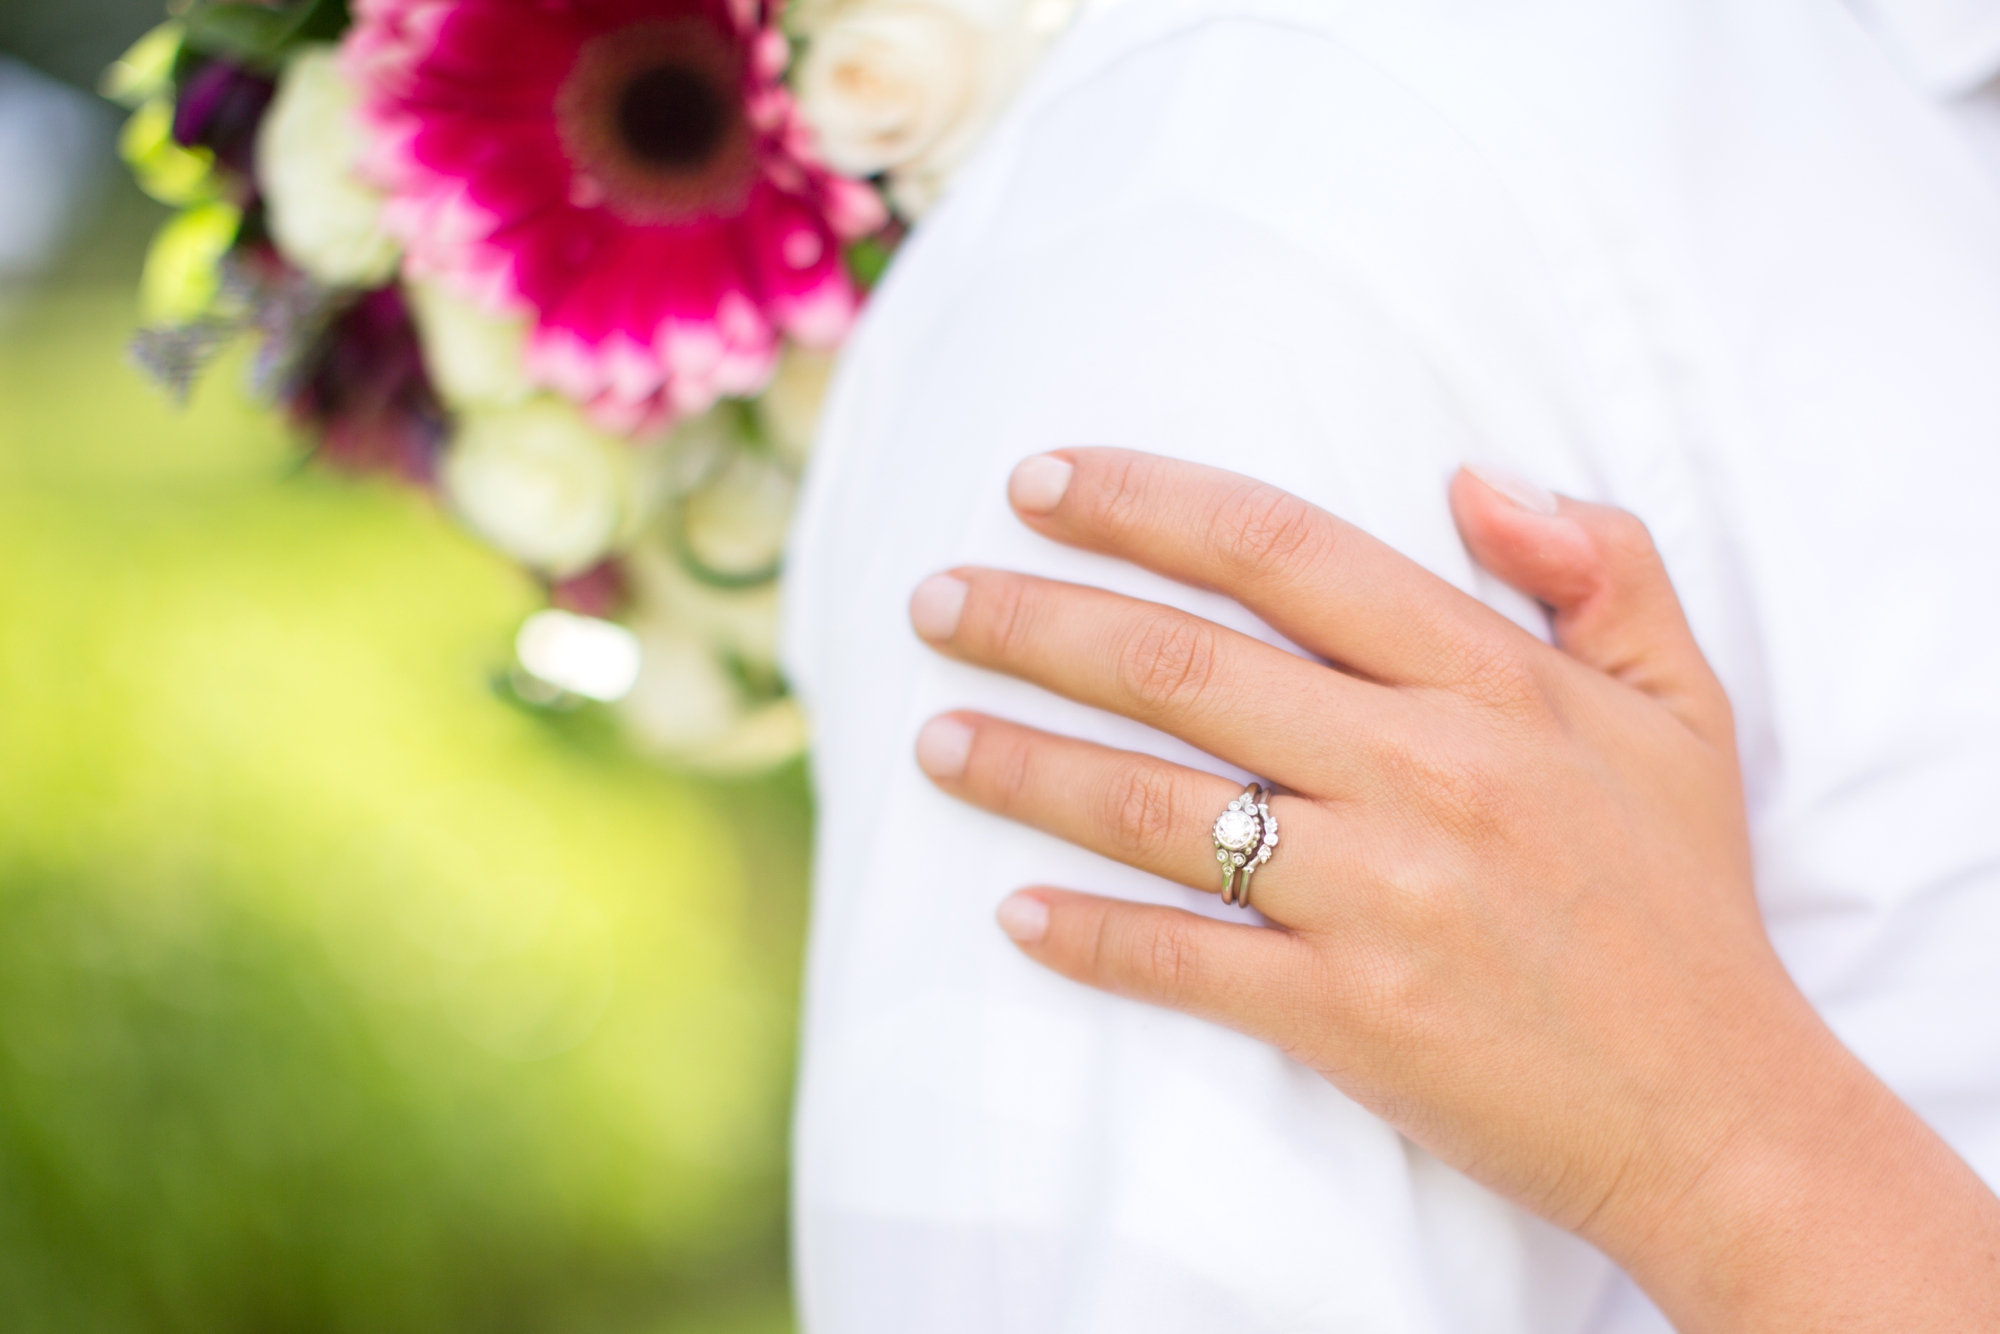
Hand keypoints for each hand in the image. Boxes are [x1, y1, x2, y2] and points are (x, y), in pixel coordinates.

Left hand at [907, 449, 1999, 1330]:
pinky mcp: (1351, 1016)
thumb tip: (1473, 474)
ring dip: (1024, 767)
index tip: (1037, 481)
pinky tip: (1013, 914)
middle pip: (1182, 666)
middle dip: (1035, 621)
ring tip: (931, 738)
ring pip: (1157, 808)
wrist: (1719, 1111)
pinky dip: (1090, 939)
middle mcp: (1423, 772)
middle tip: (933, 601)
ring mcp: (1380, 897)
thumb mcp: (1679, 707)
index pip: (1282, 552)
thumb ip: (1602, 564)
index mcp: (1492, 680)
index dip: (1146, 503)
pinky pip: (1185, 963)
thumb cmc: (1682, 898)